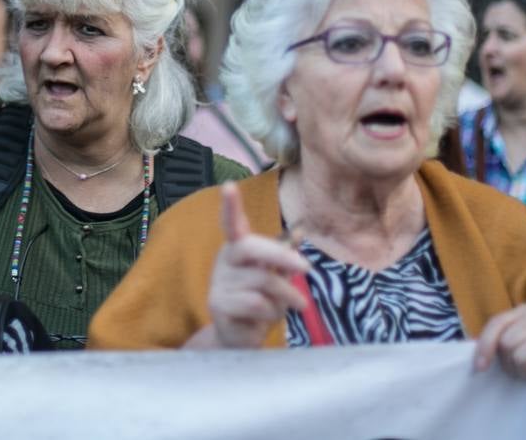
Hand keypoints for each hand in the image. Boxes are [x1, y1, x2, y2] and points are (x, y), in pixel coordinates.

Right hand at [205, 183, 309, 348]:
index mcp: (238, 248)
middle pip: (252, 247)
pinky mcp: (218, 304)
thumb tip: (299, 231)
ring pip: (263, 281)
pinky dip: (271, 313)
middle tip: (307, 270)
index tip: (229, 186)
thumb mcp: (276, 277)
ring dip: (285, 296)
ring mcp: (218, 282)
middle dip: (282, 257)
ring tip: (291, 307)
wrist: (240, 339)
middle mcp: (224, 260)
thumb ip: (284, 255)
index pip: (232, 223)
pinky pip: (256, 304)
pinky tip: (266, 319)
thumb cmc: (260, 302)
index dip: (231, 206)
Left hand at [474, 304, 525, 384]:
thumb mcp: (514, 343)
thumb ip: (495, 342)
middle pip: (508, 343)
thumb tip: (477, 360)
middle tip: (520, 369)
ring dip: (525, 372)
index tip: (480, 368)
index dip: (485, 346)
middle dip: (510, 364)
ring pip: (523, 357)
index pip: (497, 323)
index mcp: (525, 310)